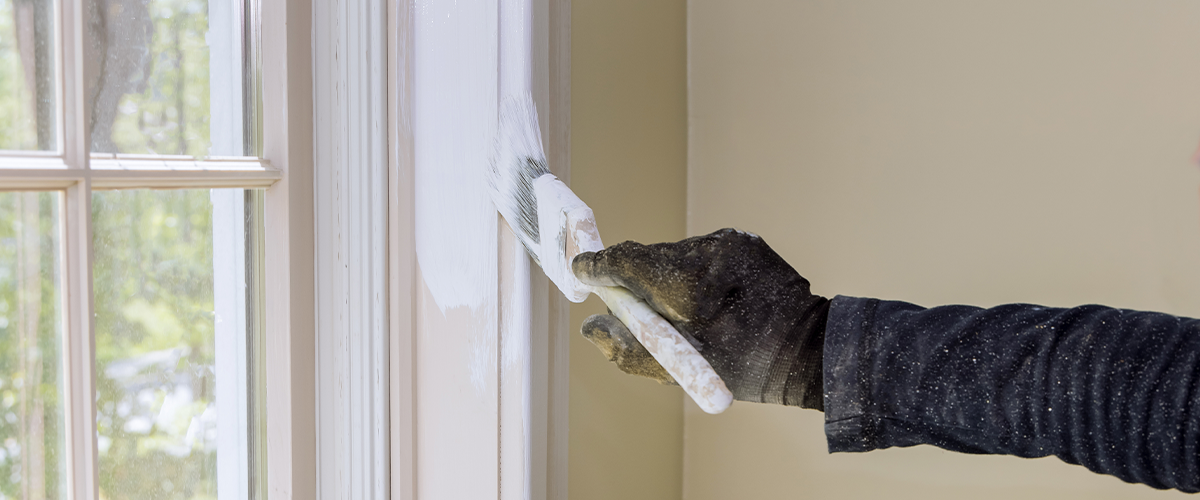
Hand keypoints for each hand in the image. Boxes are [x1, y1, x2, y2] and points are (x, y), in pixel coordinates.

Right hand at [571, 228, 828, 408]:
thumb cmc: (747, 367)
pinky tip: (713, 301)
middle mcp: (706, 252)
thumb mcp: (681, 369)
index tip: (582, 270)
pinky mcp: (744, 241)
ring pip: (675, 256)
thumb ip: (627, 349)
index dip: (599, 266)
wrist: (811, 350)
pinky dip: (696, 275)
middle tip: (637, 310)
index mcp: (688, 284)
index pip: (626, 260)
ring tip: (689, 314)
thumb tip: (592, 327)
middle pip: (648, 258)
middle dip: (636, 280)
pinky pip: (703, 255)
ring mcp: (728, 242)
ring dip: (669, 280)